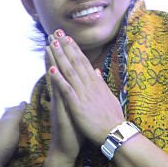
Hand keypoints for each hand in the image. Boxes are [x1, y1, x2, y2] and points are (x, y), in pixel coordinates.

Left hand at [47, 31, 124, 145]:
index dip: (75, 49)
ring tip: (52, 44)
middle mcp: (90, 85)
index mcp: (96, 83)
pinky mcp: (77, 106)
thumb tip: (97, 71)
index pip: (84, 62)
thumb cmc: (112, 118)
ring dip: (60, 57)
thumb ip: (101, 84)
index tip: (68, 38)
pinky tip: (52, 69)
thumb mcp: (109, 97)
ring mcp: (83, 94)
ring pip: (70, 72)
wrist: (115, 134)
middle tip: (56, 32)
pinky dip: (59, 79)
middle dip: (66, 47)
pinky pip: (67, 90)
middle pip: (76, 62)